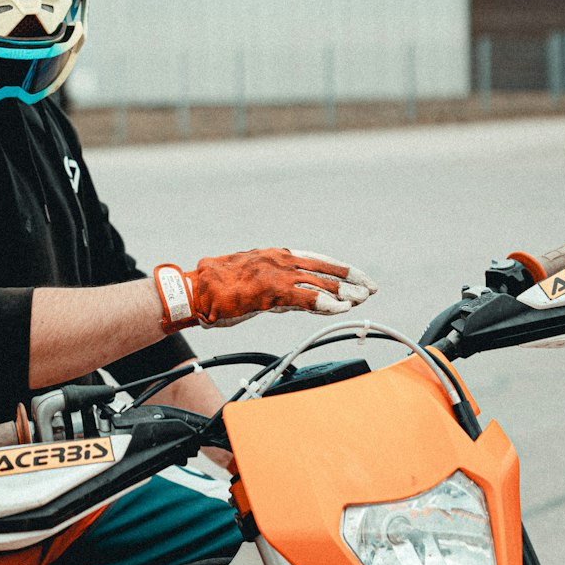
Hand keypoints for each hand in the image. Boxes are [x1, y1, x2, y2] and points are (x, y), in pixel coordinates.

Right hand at [153, 247, 376, 331]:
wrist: (194, 290)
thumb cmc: (219, 289)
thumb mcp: (254, 283)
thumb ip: (277, 289)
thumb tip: (297, 300)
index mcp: (276, 256)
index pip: (317, 259)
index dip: (340, 269)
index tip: (358, 277)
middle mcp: (279, 260)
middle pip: (324, 268)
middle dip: (350, 279)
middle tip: (370, 289)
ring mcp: (275, 274)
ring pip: (319, 281)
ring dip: (343, 292)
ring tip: (361, 300)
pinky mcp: (269, 290)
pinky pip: (304, 298)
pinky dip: (324, 303)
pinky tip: (339, 308)